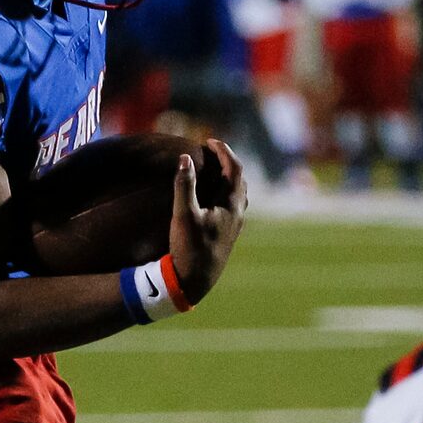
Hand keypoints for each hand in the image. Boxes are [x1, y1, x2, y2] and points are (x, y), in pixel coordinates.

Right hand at [167, 140, 247, 305]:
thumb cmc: (190, 249)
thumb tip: (184, 158)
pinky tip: (213, 198)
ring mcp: (235, 225)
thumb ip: (184, 185)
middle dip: (227, 162)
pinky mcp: (228, 235)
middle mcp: (238, 213)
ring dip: (227, 178)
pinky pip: (233, 206)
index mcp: (231, 205)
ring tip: (212, 170)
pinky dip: (225, 193)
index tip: (209, 141)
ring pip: (238, 194)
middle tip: (210, 152)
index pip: (235, 169)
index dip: (224, 151)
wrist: (195, 282)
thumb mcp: (184, 215)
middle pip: (239, 179)